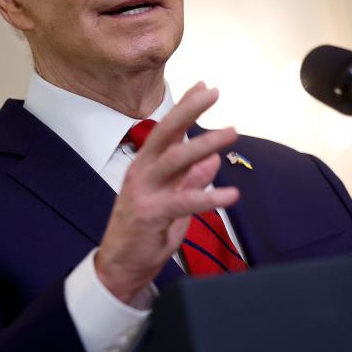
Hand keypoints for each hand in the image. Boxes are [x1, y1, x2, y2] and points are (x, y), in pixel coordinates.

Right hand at [95, 83, 239, 302]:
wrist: (120, 267)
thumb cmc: (145, 231)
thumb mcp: (172, 200)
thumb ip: (190, 180)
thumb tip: (214, 160)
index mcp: (146, 165)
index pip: (167, 129)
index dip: (184, 106)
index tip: (203, 85)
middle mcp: (142, 172)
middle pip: (166, 133)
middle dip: (189, 110)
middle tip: (213, 92)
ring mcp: (144, 192)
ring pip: (175, 159)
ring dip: (204, 144)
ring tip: (231, 132)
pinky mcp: (151, 214)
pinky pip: (184, 201)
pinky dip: (209, 196)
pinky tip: (231, 194)